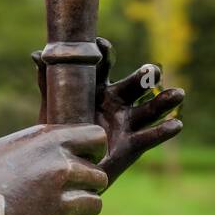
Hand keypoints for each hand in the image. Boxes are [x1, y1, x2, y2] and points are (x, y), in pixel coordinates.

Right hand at [0, 123, 110, 214]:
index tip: (82, 162)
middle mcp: (58, 167)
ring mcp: (58, 200)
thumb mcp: (6, 148)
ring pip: (95, 205)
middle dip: (85, 186)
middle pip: (98, 176)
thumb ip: (39, 146)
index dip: (92, 151)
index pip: (97, 137)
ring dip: (82, 212)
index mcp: (47, 140)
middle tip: (65, 195)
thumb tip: (60, 148)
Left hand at [33, 38, 183, 186]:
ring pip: (150, 108)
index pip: (104, 66)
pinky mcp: (134, 144)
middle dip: (144, 77)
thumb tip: (37, 54)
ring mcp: (127, 122)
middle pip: (133, 85)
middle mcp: (117, 101)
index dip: (105, 54)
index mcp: (97, 87)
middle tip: (153, 70)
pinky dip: (164, 130)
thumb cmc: (59, 131)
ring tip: (178, 93)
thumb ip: (46, 80)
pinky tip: (176, 124)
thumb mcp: (51, 106)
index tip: (102, 46)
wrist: (65, 167)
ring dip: (165, 101)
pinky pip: (151, 136)